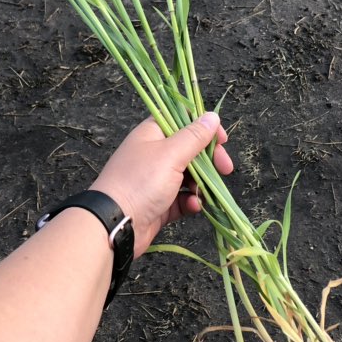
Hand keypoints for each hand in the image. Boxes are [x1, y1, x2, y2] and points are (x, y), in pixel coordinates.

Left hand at [90, 112, 232, 257]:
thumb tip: (212, 116)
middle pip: (190, 149)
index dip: (203, 127)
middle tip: (226, 169)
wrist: (115, 225)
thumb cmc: (140, 182)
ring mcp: (156, 180)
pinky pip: (182, 198)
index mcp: (153, 134)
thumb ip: (194, 136)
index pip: (182, 120)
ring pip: (189, 176)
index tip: (222, 140)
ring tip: (202, 192)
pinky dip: (190, 202)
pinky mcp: (159, 203)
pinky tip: (193, 206)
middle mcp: (154, 154)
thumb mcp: (171, 154)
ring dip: (201, 184)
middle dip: (209, 160)